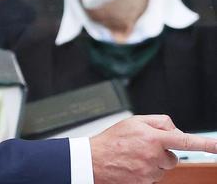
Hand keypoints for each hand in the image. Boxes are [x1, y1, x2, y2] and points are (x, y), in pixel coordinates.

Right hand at [90, 114, 216, 183]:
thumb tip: (175, 130)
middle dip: (163, 152)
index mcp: (152, 137)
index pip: (185, 140)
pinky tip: (132, 165)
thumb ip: (158, 122)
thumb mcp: (133, 121)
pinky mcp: (145, 182)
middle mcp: (153, 156)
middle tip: (144, 148)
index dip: (206, 144)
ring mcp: (150, 171)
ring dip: (154, 163)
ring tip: (134, 156)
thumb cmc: (111, 140)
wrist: (93, 161)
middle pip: (173, 156)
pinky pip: (154, 177)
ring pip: (163, 168)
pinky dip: (146, 172)